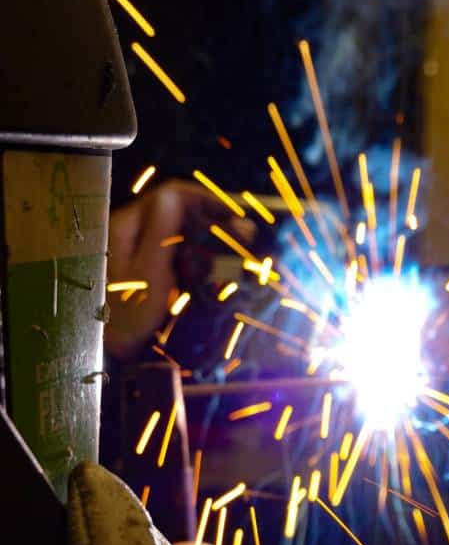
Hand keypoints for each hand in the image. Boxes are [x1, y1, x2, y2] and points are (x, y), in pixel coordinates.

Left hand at [105, 179, 254, 358]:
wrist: (105, 349)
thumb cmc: (124, 314)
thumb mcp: (148, 272)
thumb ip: (163, 232)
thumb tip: (178, 195)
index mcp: (128, 225)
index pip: (173, 196)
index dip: (207, 201)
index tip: (235, 216)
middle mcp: (130, 231)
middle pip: (177, 213)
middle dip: (211, 223)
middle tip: (245, 236)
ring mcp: (135, 250)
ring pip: (177, 235)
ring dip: (204, 245)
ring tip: (223, 263)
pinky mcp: (141, 269)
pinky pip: (172, 255)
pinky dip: (191, 262)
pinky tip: (201, 277)